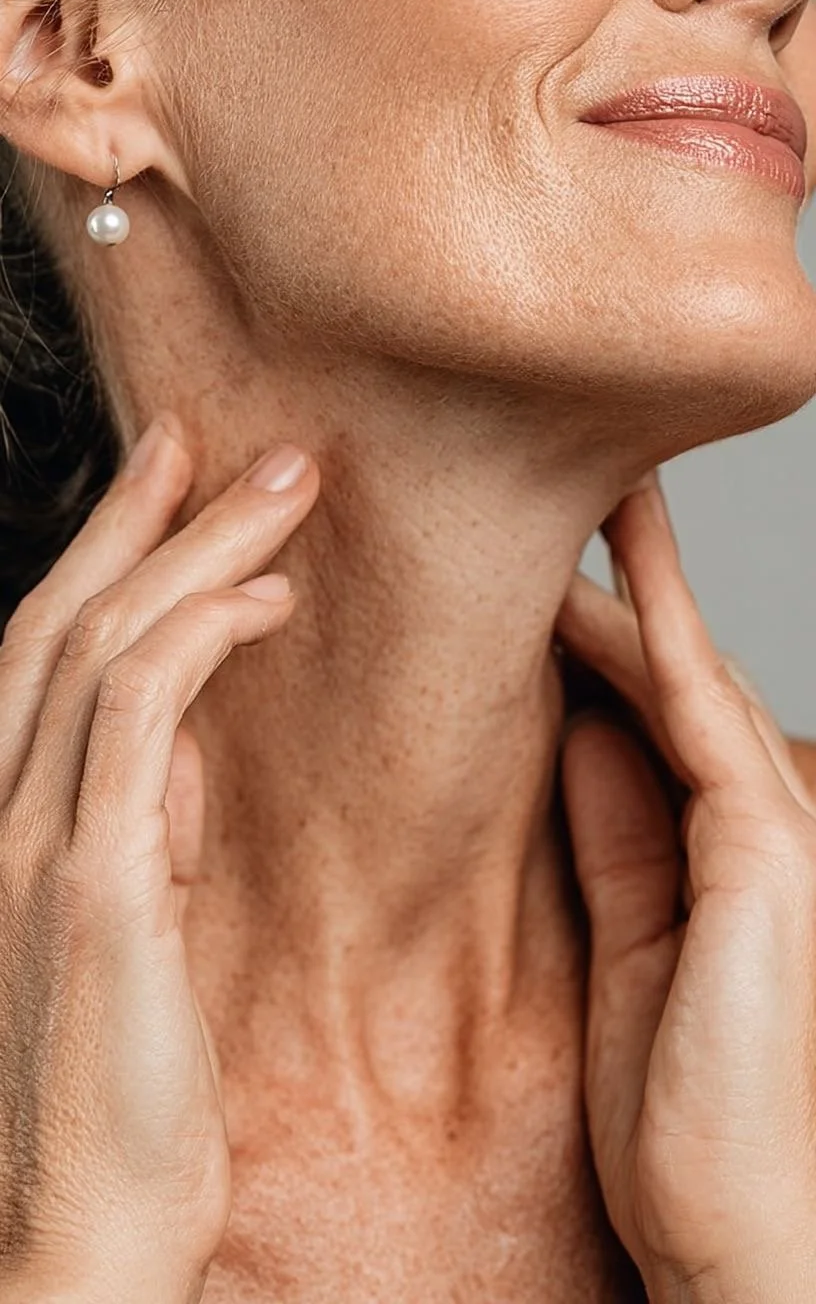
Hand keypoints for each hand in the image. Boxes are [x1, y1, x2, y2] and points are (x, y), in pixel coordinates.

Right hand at [0, 416, 318, 1302]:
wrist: (77, 1239)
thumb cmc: (120, 1099)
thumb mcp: (131, 940)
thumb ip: (143, 830)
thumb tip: (186, 743)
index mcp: (17, 826)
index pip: (52, 651)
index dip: (108, 552)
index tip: (169, 480)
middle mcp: (6, 817)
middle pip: (68, 619)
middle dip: (147, 516)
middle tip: (219, 439)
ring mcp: (38, 845)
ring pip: (105, 643)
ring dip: (194, 549)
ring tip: (280, 490)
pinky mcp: (95, 886)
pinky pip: (138, 718)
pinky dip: (202, 638)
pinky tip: (269, 601)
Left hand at [556, 478, 815, 1303]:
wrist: (737, 1226)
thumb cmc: (679, 1102)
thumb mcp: (624, 938)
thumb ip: (614, 830)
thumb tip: (578, 730)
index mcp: (716, 844)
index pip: (659, 705)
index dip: (613, 622)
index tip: (553, 556)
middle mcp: (758, 820)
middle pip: (683, 670)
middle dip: (635, 574)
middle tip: (580, 485)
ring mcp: (774, 833)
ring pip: (696, 678)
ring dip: (642, 584)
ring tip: (593, 499)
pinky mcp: (767, 859)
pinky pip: (697, 730)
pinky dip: (653, 651)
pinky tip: (599, 592)